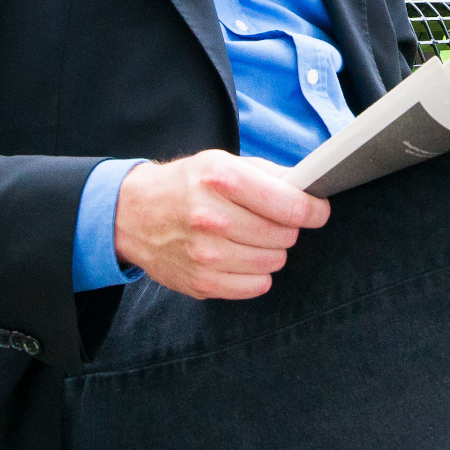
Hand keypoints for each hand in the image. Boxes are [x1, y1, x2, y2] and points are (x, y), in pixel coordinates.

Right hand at [113, 150, 329, 299]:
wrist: (132, 214)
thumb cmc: (185, 185)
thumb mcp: (222, 163)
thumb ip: (268, 175)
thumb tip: (308, 188)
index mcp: (221, 178)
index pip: (289, 205)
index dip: (313, 210)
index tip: (318, 210)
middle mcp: (212, 217)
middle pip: (284, 235)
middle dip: (287, 227)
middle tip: (274, 220)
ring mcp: (205, 254)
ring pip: (273, 262)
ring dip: (272, 250)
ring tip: (252, 238)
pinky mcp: (201, 283)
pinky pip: (256, 286)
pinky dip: (257, 274)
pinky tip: (241, 257)